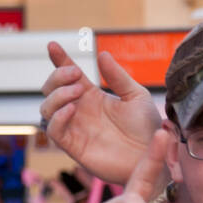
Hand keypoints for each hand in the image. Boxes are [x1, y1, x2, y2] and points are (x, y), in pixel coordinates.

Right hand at [40, 41, 161, 184]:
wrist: (155, 157)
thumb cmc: (148, 130)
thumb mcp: (137, 97)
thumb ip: (118, 77)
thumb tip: (102, 54)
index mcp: (92, 97)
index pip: (68, 75)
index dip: (59, 60)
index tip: (53, 45)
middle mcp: (80, 111)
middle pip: (51, 89)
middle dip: (57, 77)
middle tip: (76, 76)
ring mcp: (76, 129)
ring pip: (47, 108)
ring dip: (57, 95)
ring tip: (78, 91)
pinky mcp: (75, 148)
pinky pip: (54, 132)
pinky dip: (57, 118)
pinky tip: (72, 109)